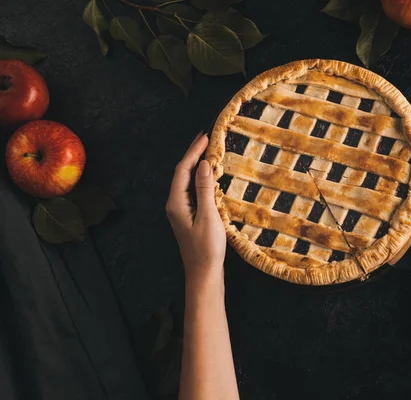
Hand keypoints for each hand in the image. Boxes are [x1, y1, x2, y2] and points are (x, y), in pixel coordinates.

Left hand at [166, 134, 225, 283]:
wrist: (203, 273)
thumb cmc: (206, 248)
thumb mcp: (208, 216)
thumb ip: (204, 189)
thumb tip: (203, 164)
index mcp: (176, 202)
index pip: (183, 170)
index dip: (193, 151)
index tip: (205, 136)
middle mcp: (175, 204)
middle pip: (183, 173)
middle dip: (193, 154)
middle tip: (206, 138)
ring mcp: (181, 210)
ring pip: (187, 181)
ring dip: (197, 165)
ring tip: (208, 151)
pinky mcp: (189, 216)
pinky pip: (193, 190)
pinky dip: (201, 178)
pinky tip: (210, 175)